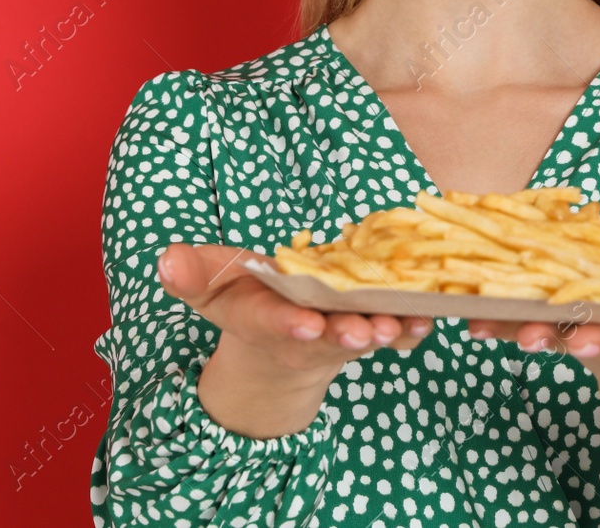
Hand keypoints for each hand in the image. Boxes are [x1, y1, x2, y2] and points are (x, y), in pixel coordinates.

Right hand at [158, 242, 434, 379]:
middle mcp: (306, 334)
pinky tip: (434, 312)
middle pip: (328, 339)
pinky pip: (398, 332)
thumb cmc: (240, 297)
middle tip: (364, 331)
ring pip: (367, 337)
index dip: (287, 325)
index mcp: (263, 320)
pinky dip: (415, 325)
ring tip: (404, 324)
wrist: (276, 335)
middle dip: (345, 335)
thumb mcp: (208, 283)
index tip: (304, 324)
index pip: (272, 324)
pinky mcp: (372, 327)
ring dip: (387, 333)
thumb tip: (165, 260)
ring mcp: (342, 334)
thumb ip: (189, 272)